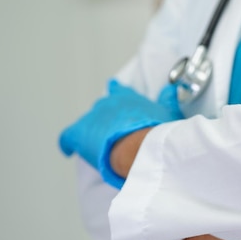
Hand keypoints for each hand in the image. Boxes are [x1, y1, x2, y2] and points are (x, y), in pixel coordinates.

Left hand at [59, 80, 182, 187]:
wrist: (140, 146)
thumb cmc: (156, 131)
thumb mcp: (169, 112)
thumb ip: (168, 99)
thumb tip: (172, 90)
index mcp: (126, 97)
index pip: (118, 90)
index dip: (117, 94)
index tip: (116, 94)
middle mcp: (106, 103)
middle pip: (103, 108)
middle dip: (108, 118)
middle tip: (117, 131)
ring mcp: (91, 118)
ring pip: (89, 123)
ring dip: (94, 132)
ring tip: (101, 144)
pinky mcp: (79, 134)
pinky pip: (68, 138)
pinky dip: (68, 144)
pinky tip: (70, 150)